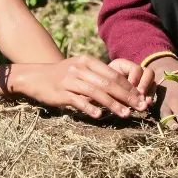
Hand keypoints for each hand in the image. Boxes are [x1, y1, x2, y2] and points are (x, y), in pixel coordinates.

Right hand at [13, 55, 150, 118]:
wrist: (36, 77)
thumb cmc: (63, 75)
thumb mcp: (81, 69)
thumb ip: (99, 76)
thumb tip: (123, 89)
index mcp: (87, 61)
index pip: (113, 74)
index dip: (128, 86)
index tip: (141, 97)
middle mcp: (80, 68)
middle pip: (108, 83)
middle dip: (126, 96)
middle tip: (139, 107)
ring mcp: (70, 80)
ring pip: (95, 92)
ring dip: (112, 104)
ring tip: (125, 114)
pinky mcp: (61, 92)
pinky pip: (78, 100)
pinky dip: (89, 108)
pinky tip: (99, 116)